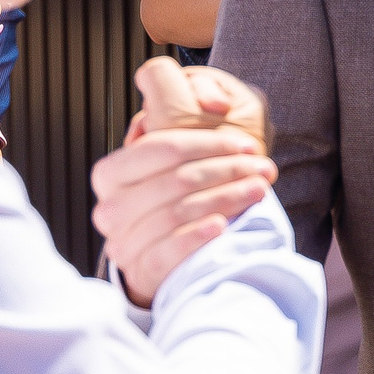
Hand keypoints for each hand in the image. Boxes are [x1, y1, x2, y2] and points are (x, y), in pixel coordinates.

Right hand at [92, 58, 272, 307]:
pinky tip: (222, 226)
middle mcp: (109, 207)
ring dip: (225, 199)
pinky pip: (167, 251)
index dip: (207, 143)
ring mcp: (122, 242)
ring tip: (258, 191)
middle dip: (225, 171)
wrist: (172, 256)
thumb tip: (210, 102)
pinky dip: (196, 235)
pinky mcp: (140, 271)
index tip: (246, 145)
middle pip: (174, 180)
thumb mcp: (181, 150)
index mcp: (111, 173)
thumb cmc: (182, 193)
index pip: (159, 148)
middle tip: (263, 169)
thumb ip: (185, 107)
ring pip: (176, 212)